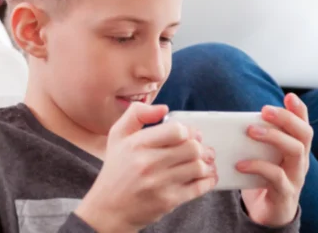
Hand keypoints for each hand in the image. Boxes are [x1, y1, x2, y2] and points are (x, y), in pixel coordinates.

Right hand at [75, 103, 217, 232]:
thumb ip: (137, 114)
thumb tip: (163, 108)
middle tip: (200, 148)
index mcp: (137, 143)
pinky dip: (208, 181)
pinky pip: (199, 188)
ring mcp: (159, 184)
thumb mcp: (117, 135)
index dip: (187, 130)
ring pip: (198, 167)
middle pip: (192, 148)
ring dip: (206, 163)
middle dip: (200, 146)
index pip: (176, 131)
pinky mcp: (168, 201)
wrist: (109, 208)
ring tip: (203, 161)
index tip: (188, 134)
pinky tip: (206, 177)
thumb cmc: (116, 170)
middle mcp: (148, 163)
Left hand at [238, 93, 312, 226]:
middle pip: (304, 134)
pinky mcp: (285, 193)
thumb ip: (255, 138)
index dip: (299, 110)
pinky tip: (241, 164)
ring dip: (273, 137)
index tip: (288, 96)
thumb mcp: (262, 155)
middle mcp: (300, 160)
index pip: (303, 125)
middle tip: (264, 110)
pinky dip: (258, 166)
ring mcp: (296, 177)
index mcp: (296, 148)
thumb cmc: (262, 178)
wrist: (267, 213)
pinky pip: (276, 177)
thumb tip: (231, 119)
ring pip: (295, 151)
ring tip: (251, 131)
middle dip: (286, 118)